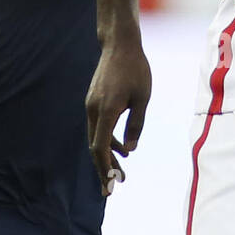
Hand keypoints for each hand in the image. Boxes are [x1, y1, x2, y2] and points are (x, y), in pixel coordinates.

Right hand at [86, 41, 151, 196]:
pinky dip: (108, 140)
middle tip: (111, 190)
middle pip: (95, 146)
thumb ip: (136, 124)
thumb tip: (131, 149)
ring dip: (107, 156)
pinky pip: (98, 127)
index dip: (104, 167)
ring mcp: (91, 105)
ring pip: (96, 137)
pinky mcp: (94, 101)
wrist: (119, 45)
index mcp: (106, 110)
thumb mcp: (143, 99)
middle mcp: (93, 110)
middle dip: (104, 168)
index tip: (109, 184)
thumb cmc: (136, 70)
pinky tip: (122, 149)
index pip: (100, 147)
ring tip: (120, 173)